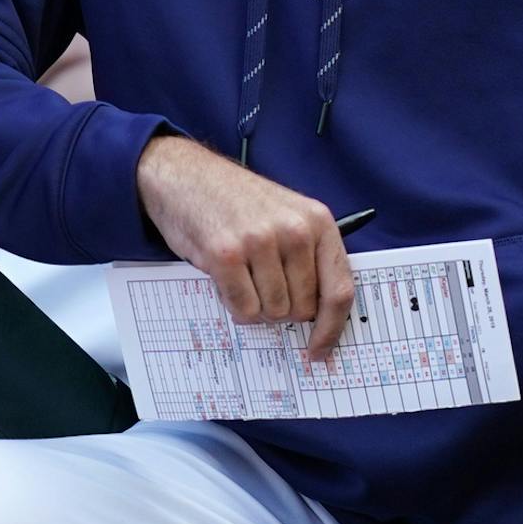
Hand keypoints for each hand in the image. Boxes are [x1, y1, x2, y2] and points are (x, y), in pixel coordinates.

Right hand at [135, 134, 354, 358]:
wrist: (183, 173)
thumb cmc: (235, 200)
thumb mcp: (286, 214)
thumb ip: (307, 257)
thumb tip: (319, 317)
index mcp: (317, 220)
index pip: (339, 289)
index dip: (331, 328)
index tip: (320, 350)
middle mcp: (294, 229)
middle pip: (302, 308)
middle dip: (281, 309)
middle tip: (260, 287)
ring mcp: (260, 241)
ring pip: (273, 312)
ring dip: (255, 306)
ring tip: (241, 275)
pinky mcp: (226, 254)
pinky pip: (243, 309)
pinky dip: (234, 304)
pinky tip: (226, 279)